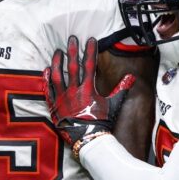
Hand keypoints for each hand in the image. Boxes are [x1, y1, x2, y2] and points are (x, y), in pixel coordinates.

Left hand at [43, 36, 134, 151]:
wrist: (87, 141)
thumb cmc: (101, 123)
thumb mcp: (113, 106)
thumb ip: (121, 89)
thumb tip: (132, 77)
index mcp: (88, 90)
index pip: (90, 66)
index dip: (90, 51)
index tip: (90, 39)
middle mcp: (74, 92)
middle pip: (72, 67)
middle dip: (72, 51)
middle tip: (72, 39)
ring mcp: (62, 99)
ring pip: (57, 76)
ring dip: (57, 62)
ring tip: (57, 52)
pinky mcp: (54, 107)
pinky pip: (48, 91)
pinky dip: (47, 80)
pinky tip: (46, 70)